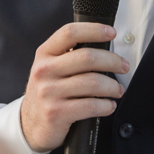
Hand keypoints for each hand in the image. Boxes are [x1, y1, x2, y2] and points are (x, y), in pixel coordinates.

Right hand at [20, 23, 128, 152]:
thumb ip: (70, 55)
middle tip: (123, 66)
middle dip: (112, 61)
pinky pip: (90, 105)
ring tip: (118, 90)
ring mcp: (48, 92)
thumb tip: (104, 46)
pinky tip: (109, 105)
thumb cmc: (48, 92)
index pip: (70, 33)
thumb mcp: (50, 68)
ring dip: (112, 86)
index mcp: (44, 53)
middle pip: (87, 57)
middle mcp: (44, 70)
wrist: (30, 123)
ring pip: (92, 82)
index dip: (94, 30)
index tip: (112, 33)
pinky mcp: (56, 112)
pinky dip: (106, 105)